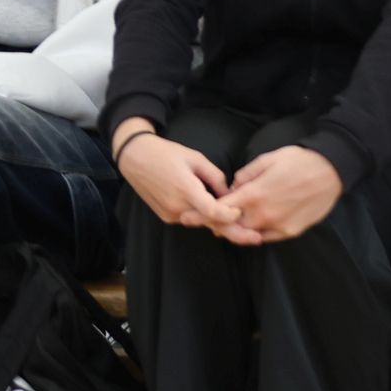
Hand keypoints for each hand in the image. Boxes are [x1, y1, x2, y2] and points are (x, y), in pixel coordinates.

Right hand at [113, 124, 232, 227]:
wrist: (135, 157)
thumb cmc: (166, 153)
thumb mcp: (196, 158)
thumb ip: (216, 177)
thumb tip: (229, 194)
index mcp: (185, 189)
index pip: (213, 211)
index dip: (230, 215)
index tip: (241, 212)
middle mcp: (177, 206)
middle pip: (210, 223)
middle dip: (234, 232)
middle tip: (256, 237)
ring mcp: (170, 214)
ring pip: (200, 222)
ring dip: (216, 220)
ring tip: (233, 216)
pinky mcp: (166, 216)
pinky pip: (190, 219)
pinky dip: (201, 215)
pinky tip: (206, 205)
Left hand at [217, 145, 342, 243]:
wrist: (330, 171)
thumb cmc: (298, 161)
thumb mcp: (267, 159)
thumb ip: (245, 175)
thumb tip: (233, 187)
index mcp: (254, 194)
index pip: (221, 210)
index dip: (205, 212)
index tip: (194, 214)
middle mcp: (263, 214)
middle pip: (231, 227)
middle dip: (218, 224)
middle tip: (210, 221)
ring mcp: (277, 226)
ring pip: (247, 235)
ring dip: (237, 230)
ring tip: (230, 224)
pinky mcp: (290, 232)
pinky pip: (266, 237)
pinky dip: (256, 233)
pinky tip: (252, 227)